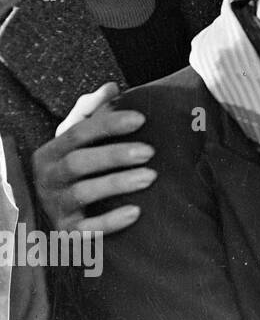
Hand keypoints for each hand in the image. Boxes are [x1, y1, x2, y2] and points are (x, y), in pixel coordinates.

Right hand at [32, 83, 154, 234]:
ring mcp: (56, 205)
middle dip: (114, 155)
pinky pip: (86, 230)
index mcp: (52, 150)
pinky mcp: (67, 231)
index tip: (141, 119)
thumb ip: (91, 111)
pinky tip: (135, 213)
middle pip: (79, 163)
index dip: (109, 124)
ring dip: (117, 183)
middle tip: (150, 152)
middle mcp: (49, 177)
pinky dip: (109, 222)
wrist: (53, 211)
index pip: (78, 133)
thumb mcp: (76, 138)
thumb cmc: (75, 165)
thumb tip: (111, 88)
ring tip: (150, 177)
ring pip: (83, 193)